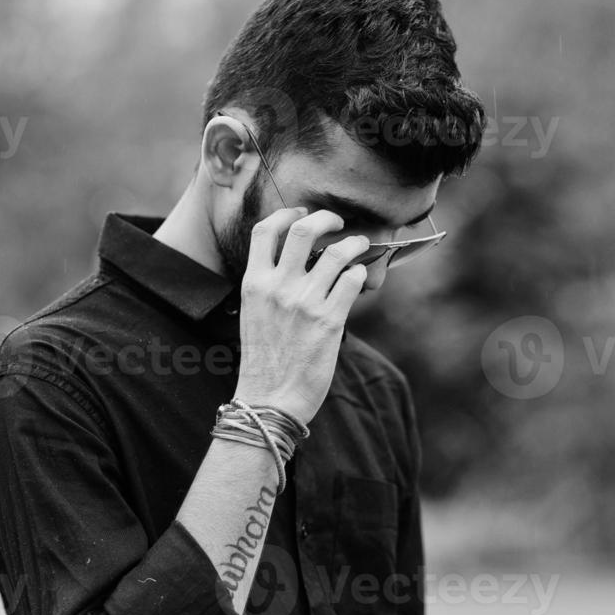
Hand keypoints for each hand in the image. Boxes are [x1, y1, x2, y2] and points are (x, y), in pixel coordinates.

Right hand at [233, 207, 369, 424]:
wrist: (270, 400)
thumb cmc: (264, 362)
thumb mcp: (254, 315)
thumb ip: (270, 287)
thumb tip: (299, 265)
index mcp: (254, 284)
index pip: (265, 230)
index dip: (286, 213)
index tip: (301, 213)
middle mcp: (278, 287)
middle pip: (304, 229)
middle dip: (327, 218)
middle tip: (338, 222)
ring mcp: (304, 302)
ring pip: (337, 252)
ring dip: (354, 243)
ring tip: (361, 246)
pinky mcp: (330, 320)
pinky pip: (352, 280)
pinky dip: (360, 274)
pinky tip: (359, 279)